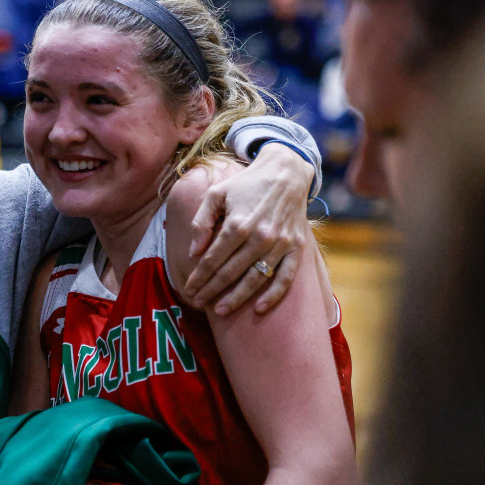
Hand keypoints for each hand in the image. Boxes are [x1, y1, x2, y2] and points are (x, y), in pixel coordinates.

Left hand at [183, 144, 311, 314]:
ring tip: (220, 311)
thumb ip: (201, 221)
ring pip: (255, 279)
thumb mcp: (216, 193)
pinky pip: (285, 277)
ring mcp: (280, 244)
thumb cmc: (245, 184)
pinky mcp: (296, 247)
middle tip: (197, 301)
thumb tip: (193, 253)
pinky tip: (258, 308)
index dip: (198, 276)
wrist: (286, 172)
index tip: (188, 288)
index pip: (212, 259)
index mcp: (237, 224)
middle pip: (230, 272)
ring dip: (236, 298)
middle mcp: (259, 237)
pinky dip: (273, 295)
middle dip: (211, 289)